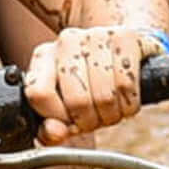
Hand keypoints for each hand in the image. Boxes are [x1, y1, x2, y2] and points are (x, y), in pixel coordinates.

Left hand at [21, 27, 147, 144]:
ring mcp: (97, 36)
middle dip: (90, 121)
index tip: (68, 121)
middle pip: (77, 101)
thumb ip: (50, 128)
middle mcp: (67, 42)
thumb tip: (55, 132)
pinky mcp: (126, 38)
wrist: (124, 51)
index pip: (39, 94)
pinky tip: (125, 99)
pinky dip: (129, 103)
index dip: (58, 118)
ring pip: (105, 96)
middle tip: (95, 117)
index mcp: (44, 56)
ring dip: (111, 115)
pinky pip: (127, 85)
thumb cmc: (91, 84)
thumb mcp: (64, 107)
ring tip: (111, 108)